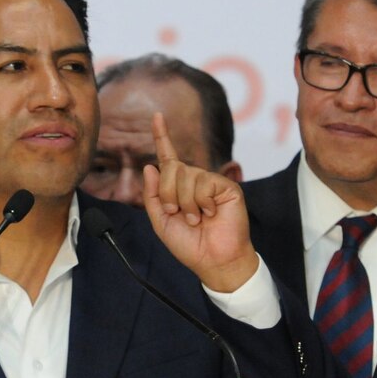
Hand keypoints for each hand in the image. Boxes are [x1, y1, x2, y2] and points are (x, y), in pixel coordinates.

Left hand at [142, 112, 257, 291]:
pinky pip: (204, 183)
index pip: (168, 158)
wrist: (213, 261)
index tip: (156, 116)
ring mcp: (211, 182)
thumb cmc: (189, 244)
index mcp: (177, 187)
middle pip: (171, 168)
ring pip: (186, 176)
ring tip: (197, 219)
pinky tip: (211, 214)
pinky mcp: (226, 187)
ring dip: (186, 203)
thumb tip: (150, 165)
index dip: (161, 136)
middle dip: (168, 194)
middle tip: (180, 215)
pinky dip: (201, 203)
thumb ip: (152, 195)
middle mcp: (194, 180)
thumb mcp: (161, 221)